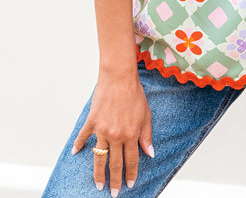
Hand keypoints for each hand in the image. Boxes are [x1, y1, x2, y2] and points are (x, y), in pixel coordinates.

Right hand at [72, 71, 153, 194]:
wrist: (119, 78)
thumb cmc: (134, 94)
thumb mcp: (146, 115)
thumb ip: (146, 135)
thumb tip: (150, 153)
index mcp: (131, 134)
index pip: (131, 160)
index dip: (130, 174)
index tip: (129, 184)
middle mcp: (116, 135)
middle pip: (115, 164)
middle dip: (115, 180)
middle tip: (114, 193)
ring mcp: (102, 130)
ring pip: (99, 157)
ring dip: (98, 173)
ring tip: (98, 184)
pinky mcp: (92, 122)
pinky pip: (83, 137)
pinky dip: (78, 146)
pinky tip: (75, 154)